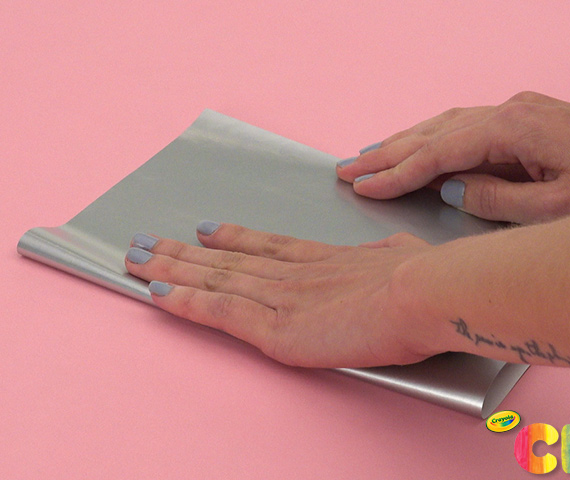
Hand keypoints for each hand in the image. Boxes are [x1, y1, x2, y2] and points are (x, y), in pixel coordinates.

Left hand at [125, 223, 443, 367]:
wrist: (423, 292)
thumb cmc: (424, 277)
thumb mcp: (402, 255)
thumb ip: (386, 256)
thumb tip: (391, 255)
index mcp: (324, 260)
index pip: (265, 247)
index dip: (231, 238)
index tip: (206, 230)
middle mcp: (294, 274)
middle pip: (226, 259)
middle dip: (183, 251)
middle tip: (148, 239)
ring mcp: (280, 298)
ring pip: (213, 279)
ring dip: (171, 268)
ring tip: (138, 257)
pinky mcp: (275, 328)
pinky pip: (218, 311)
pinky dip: (186, 301)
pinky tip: (158, 293)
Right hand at [338, 92, 569, 223]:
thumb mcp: (554, 209)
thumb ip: (494, 199)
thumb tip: (452, 189)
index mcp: (513, 129)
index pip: (437, 154)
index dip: (396, 173)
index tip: (363, 186)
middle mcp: (510, 112)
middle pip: (432, 132)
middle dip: (386, 153)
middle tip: (347, 168)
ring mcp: (519, 113)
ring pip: (445, 126)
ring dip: (405, 142)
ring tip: (370, 157)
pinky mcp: (526, 121)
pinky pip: (465, 129)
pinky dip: (433, 141)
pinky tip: (419, 148)